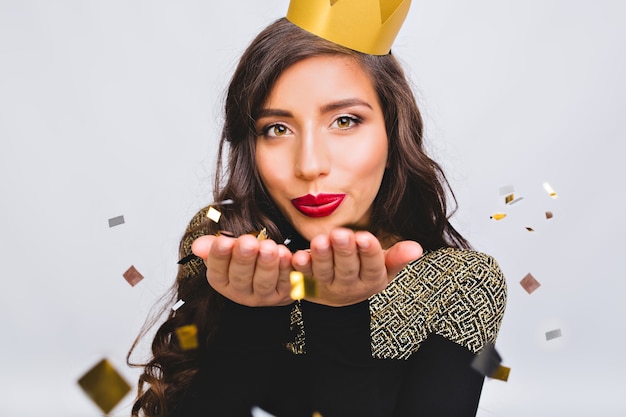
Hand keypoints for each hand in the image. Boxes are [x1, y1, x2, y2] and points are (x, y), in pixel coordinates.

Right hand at [191, 234, 293, 305]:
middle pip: (241, 278)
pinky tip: (290, 255)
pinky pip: (290, 282)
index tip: (223, 241)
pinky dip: (290, 269)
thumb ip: (213, 246)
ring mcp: (265, 296)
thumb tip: (197, 246)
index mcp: (223, 282)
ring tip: (269, 247)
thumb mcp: (229, 250)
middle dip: (244, 259)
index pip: (217, 272)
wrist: (274, 271)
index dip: (219, 257)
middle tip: (248, 242)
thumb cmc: (247, 257)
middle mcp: (242, 293)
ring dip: (267, 264)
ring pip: (265, 282)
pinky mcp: (288, 294)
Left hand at [291, 228, 422, 305]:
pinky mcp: (307, 284)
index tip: (365, 238)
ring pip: (323, 272)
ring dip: (320, 257)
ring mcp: (327, 287)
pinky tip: (294, 255)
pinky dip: (297, 266)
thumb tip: (416, 248)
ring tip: (319, 241)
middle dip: (344, 251)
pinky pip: (301, 276)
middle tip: (340, 234)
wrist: (340, 291)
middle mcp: (350, 286)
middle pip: (347, 269)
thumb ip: (398, 257)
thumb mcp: (385, 265)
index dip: (369, 253)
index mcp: (373, 280)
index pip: (373, 266)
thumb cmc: (365, 269)